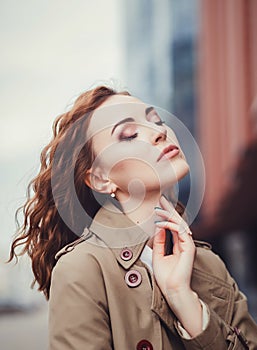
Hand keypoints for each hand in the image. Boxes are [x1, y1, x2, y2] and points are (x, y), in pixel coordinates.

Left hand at [152, 196, 201, 337]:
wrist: (172, 290)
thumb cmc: (166, 277)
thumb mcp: (158, 254)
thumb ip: (159, 240)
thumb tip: (158, 226)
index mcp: (178, 245)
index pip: (173, 225)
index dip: (166, 215)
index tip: (158, 206)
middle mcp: (184, 243)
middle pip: (178, 221)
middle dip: (169, 209)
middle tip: (161, 198)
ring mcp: (188, 244)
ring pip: (180, 223)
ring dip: (168, 215)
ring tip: (157, 208)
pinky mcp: (189, 247)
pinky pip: (180, 231)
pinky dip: (169, 225)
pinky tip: (160, 223)